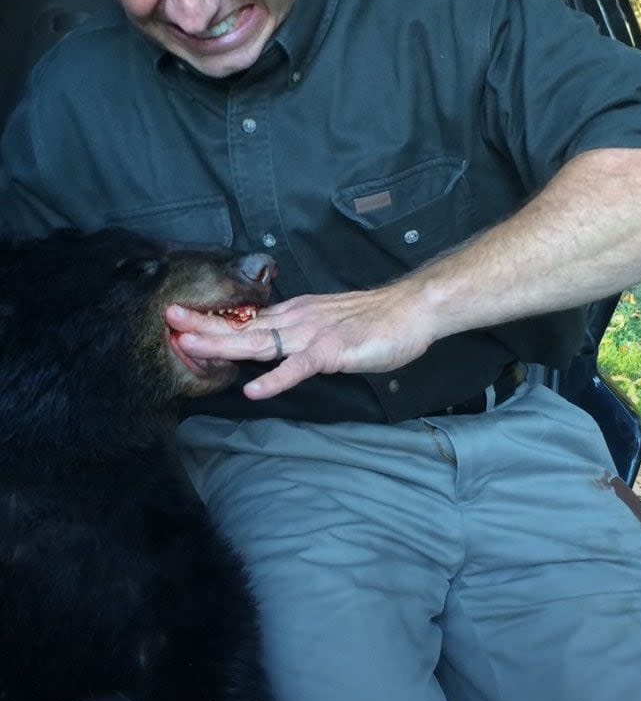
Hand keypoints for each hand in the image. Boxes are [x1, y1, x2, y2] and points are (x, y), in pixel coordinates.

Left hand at [166, 282, 434, 398]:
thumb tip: (280, 345)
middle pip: (242, 325)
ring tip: (191, 347)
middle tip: (169, 320)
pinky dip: (275, 379)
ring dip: (223, 345)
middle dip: (203, 325)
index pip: (246, 319)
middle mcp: (296, 320)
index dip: (214, 322)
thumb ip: (302, 335)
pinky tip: (254, 390)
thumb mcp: (329, 323)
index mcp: (294, 315)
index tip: (182, 321)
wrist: (412, 309)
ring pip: (260, 341)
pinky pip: (298, 367)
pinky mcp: (332, 351)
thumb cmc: (376, 320)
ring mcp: (311, 335)